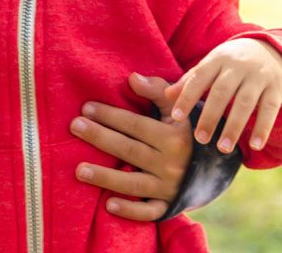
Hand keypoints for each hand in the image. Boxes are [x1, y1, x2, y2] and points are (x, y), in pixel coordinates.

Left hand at [70, 73, 192, 220]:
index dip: (109, 115)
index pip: (134, 125)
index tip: (85, 107)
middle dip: (100, 137)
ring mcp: (169, 188)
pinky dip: (130, 211)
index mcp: (174, 138)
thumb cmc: (185, 128)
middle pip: (129, 150)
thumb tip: (132, 77)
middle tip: (74, 126)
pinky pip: (149, 213)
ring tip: (79, 169)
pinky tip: (108, 205)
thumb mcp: (177, 108)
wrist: (215, 165)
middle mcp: (171, 164)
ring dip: (105, 178)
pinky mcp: (169, 206)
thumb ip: (156, 90)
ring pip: (134, 184)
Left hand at [166, 38, 281, 152]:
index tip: (176, 117)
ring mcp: (259, 76)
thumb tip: (167, 95)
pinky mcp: (277, 88)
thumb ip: (191, 79)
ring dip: (233, 127)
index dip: (187, 97)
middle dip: (210, 117)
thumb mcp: (211, 63)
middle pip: (221, 93)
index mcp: (217, 58)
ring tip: (222, 148)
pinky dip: (262, 128)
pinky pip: (269, 109)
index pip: (199, 78)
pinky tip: (254, 145)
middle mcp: (238, 66)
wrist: (268, 47)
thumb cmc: (231, 61)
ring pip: (245, 103)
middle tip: (200, 139)